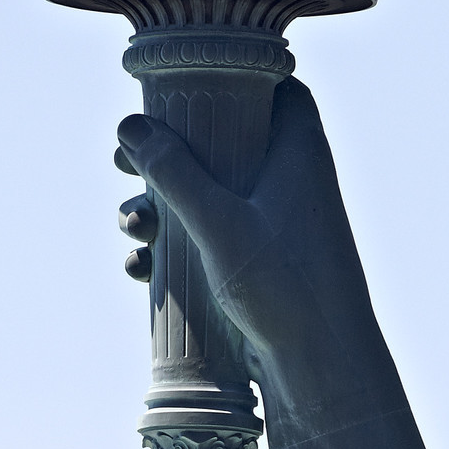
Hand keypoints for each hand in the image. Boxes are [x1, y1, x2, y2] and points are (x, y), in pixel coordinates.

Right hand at [116, 80, 396, 431]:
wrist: (324, 370)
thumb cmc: (287, 289)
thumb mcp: (219, 224)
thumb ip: (175, 174)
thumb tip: (129, 127)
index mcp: (297, 150)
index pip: (276, 86)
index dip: (229, 78)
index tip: (179, 85)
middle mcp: (289, 180)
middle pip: (222, 141)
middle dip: (166, 153)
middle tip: (123, 164)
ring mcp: (272, 225)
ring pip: (207, 194)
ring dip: (159, 206)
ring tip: (132, 229)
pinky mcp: (258, 266)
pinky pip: (208, 240)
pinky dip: (173, 248)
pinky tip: (141, 270)